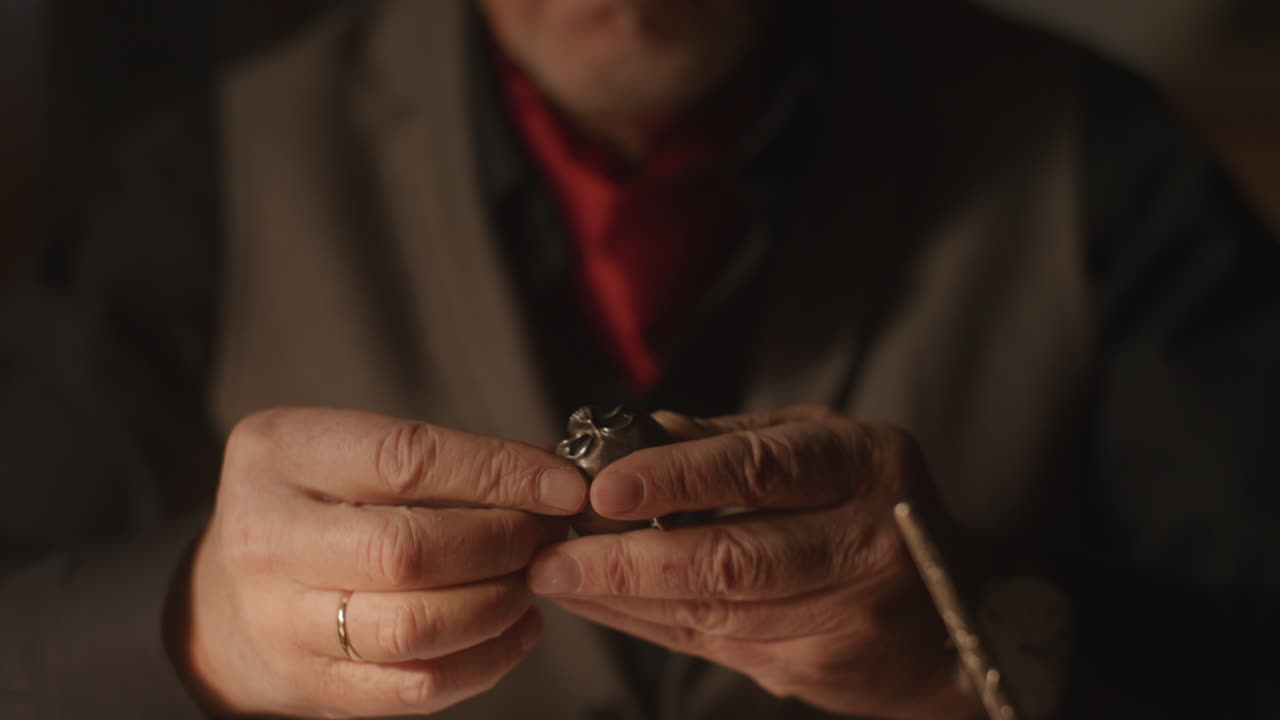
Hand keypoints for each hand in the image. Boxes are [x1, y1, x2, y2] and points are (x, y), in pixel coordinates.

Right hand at [181, 407, 587, 717]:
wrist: (223, 600)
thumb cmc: (312, 509)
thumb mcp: (346, 454)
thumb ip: (440, 458)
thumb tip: (553, 474)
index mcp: (278, 455)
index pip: (405, 459)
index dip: (498, 473)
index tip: (560, 485)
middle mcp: (267, 537)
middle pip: (409, 550)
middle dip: (501, 542)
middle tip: (545, 535)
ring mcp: (281, 620)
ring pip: (415, 627)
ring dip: (498, 604)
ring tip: (529, 580)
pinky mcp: (312, 684)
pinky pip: (417, 685)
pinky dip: (487, 660)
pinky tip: (515, 628)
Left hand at [527, 405, 981, 718]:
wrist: (956, 620)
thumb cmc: (879, 509)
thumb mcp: (831, 448)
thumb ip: (742, 440)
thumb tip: (644, 433)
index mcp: (866, 465)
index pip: (762, 470)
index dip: (679, 479)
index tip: (605, 487)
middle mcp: (864, 542)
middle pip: (736, 559)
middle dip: (630, 559)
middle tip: (555, 554)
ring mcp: (845, 615)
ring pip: (716, 612)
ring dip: (625, 596)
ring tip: (560, 576)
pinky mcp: (815, 668)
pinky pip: (713, 646)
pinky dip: (648, 625)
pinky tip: (601, 604)